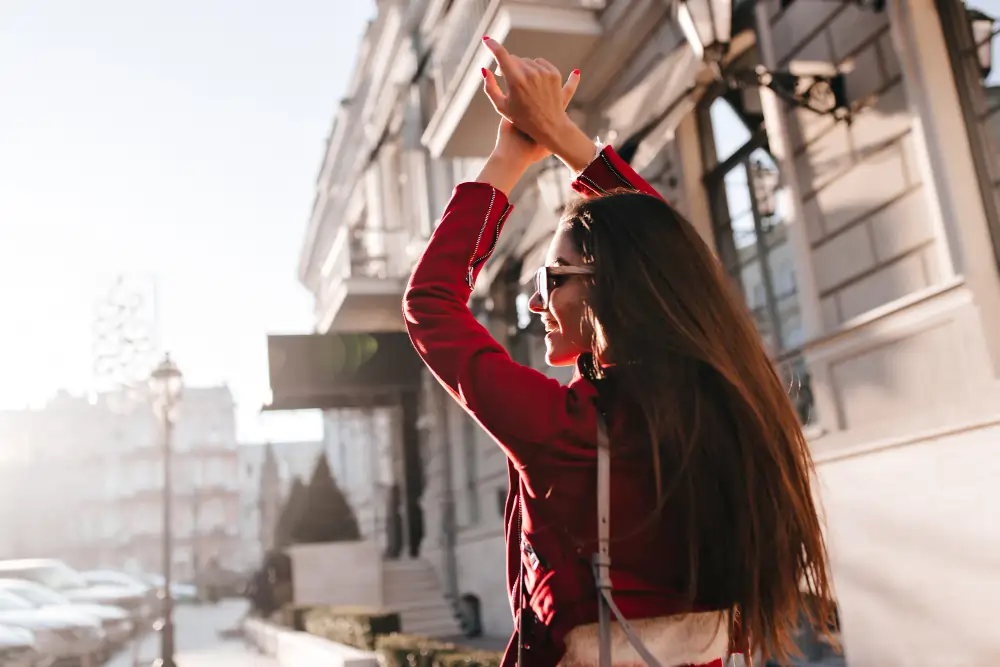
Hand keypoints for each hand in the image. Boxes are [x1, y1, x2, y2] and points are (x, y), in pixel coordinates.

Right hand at [481, 38, 579, 162]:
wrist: (550, 127)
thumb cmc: (523, 119)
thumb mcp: (501, 106)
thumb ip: (490, 87)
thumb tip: (484, 70)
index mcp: (515, 81)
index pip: (501, 55)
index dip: (492, 46)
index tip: (486, 40)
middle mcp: (530, 73)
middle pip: (514, 59)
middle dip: (508, 66)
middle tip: (505, 78)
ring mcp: (544, 72)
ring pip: (527, 61)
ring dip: (522, 68)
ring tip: (521, 83)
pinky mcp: (554, 74)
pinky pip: (540, 63)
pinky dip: (535, 68)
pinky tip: (532, 79)